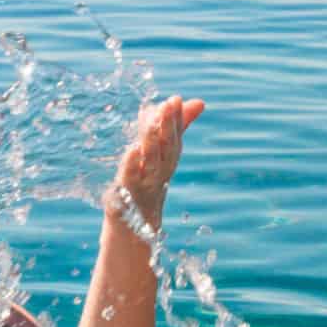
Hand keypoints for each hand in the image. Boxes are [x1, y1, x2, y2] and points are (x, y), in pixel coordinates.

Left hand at [108, 96, 204, 228]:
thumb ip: (177, 127)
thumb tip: (200, 102)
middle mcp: (160, 171)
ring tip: (153, 120)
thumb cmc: (147, 183)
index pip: (175, 136)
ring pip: (152, 160)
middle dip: (169, 124)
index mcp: (168, 160)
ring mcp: (145, 183)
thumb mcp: (162, 154)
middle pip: (167, 146)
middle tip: (170, 103)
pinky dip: (133, 164)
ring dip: (153, 139)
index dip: (176, 117)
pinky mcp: (127, 194)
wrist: (132, 227)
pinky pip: (132, 178)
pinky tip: (132, 150)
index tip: (176, 98)